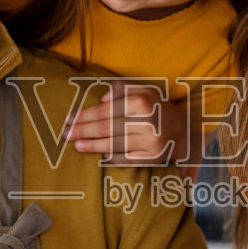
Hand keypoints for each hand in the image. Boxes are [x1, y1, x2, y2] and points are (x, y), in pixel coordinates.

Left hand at [65, 83, 194, 165]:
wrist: (182, 131)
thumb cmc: (156, 108)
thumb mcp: (143, 90)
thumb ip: (122, 89)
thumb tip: (102, 98)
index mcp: (142, 102)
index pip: (106, 110)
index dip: (85, 116)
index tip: (69, 119)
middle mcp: (147, 122)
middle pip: (107, 128)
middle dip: (83, 131)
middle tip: (65, 134)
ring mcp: (150, 142)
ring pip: (114, 144)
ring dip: (92, 146)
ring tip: (76, 145)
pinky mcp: (152, 158)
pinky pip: (126, 159)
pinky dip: (111, 157)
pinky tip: (99, 155)